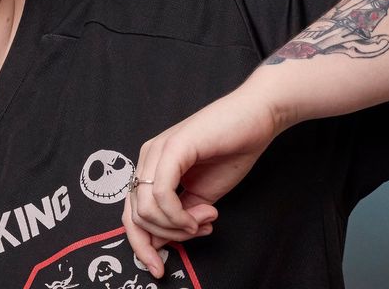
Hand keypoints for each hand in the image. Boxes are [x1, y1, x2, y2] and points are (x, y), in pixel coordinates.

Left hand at [121, 83, 281, 277]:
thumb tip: (162, 242)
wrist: (256, 119)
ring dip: (177, 227)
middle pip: (133, 216)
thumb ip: (180, 216)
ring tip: (205, 218)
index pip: (131, 214)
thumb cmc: (232, 151)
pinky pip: (160, 194)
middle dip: (162, 239)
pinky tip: (202, 214)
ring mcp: (157, 151)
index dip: (142, 246)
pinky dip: (179, 215)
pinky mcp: (173, 148)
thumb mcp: (201, 196)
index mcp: (152, 167)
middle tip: (196, 233)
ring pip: (145, 209)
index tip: (159, 268)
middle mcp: (148, 157)